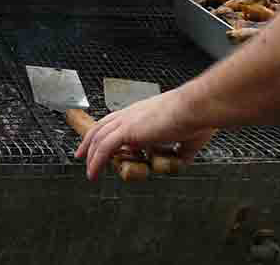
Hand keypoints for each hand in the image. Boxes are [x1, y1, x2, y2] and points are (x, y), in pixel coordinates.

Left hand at [74, 89, 215, 179]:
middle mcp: (132, 114)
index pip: (117, 121)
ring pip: (99, 138)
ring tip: (88, 171)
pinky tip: (94, 172)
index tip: (102, 144)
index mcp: (143, 112)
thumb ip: (182, 150)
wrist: (196, 107)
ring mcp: (128, 121)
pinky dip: (96, 161)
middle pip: (101, 127)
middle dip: (89, 142)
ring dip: (90, 155)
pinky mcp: (128, 130)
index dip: (106, 132)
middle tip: (82, 155)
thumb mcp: (189, 138)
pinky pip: (104, 148)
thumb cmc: (197, 117)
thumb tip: (183, 160)